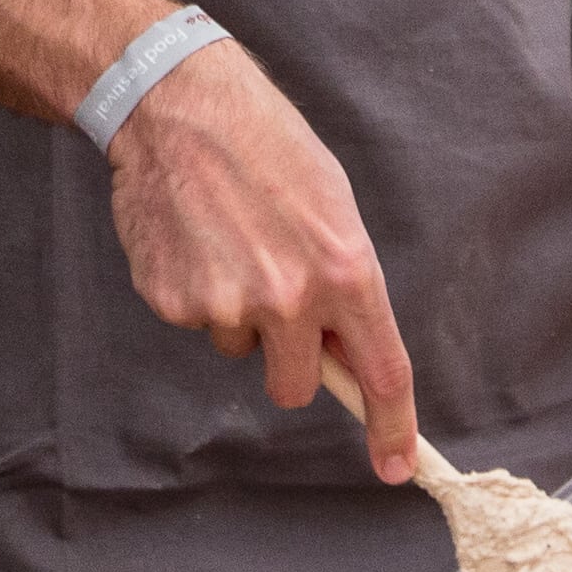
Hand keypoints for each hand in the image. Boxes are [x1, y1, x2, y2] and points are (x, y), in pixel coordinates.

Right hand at [105, 43, 418, 481]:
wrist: (178, 106)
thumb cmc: (266, 147)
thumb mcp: (332, 206)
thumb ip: (346, 285)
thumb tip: (347, 350)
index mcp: (344, 269)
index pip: (380, 371)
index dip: (391, 427)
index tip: (397, 466)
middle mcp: (289, 297)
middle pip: (297, 386)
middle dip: (289, 359)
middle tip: (275, 297)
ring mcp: (227, 304)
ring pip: (241, 349)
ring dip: (238, 314)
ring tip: (229, 242)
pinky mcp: (174, 302)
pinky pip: (197, 323)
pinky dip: (196, 291)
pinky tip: (194, 239)